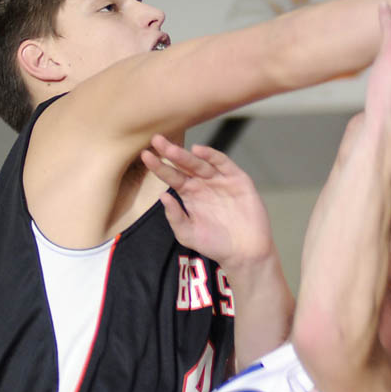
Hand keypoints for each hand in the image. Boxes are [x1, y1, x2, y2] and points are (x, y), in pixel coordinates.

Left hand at [141, 135, 272, 267]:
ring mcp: (220, 180)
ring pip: (201, 163)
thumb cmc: (216, 244)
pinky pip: (223, 164)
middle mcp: (203, 184)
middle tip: (156, 140)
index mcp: (190, 194)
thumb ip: (175, 216)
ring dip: (186, 155)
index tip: (145, 156)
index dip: (159, 167)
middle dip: (170, 153)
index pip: (172, 177)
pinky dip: (212, 156)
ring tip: (171, 149)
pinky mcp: (237, 179)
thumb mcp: (188, 234)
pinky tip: (199, 150)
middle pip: (184, 165)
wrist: (244, 251)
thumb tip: (162, 196)